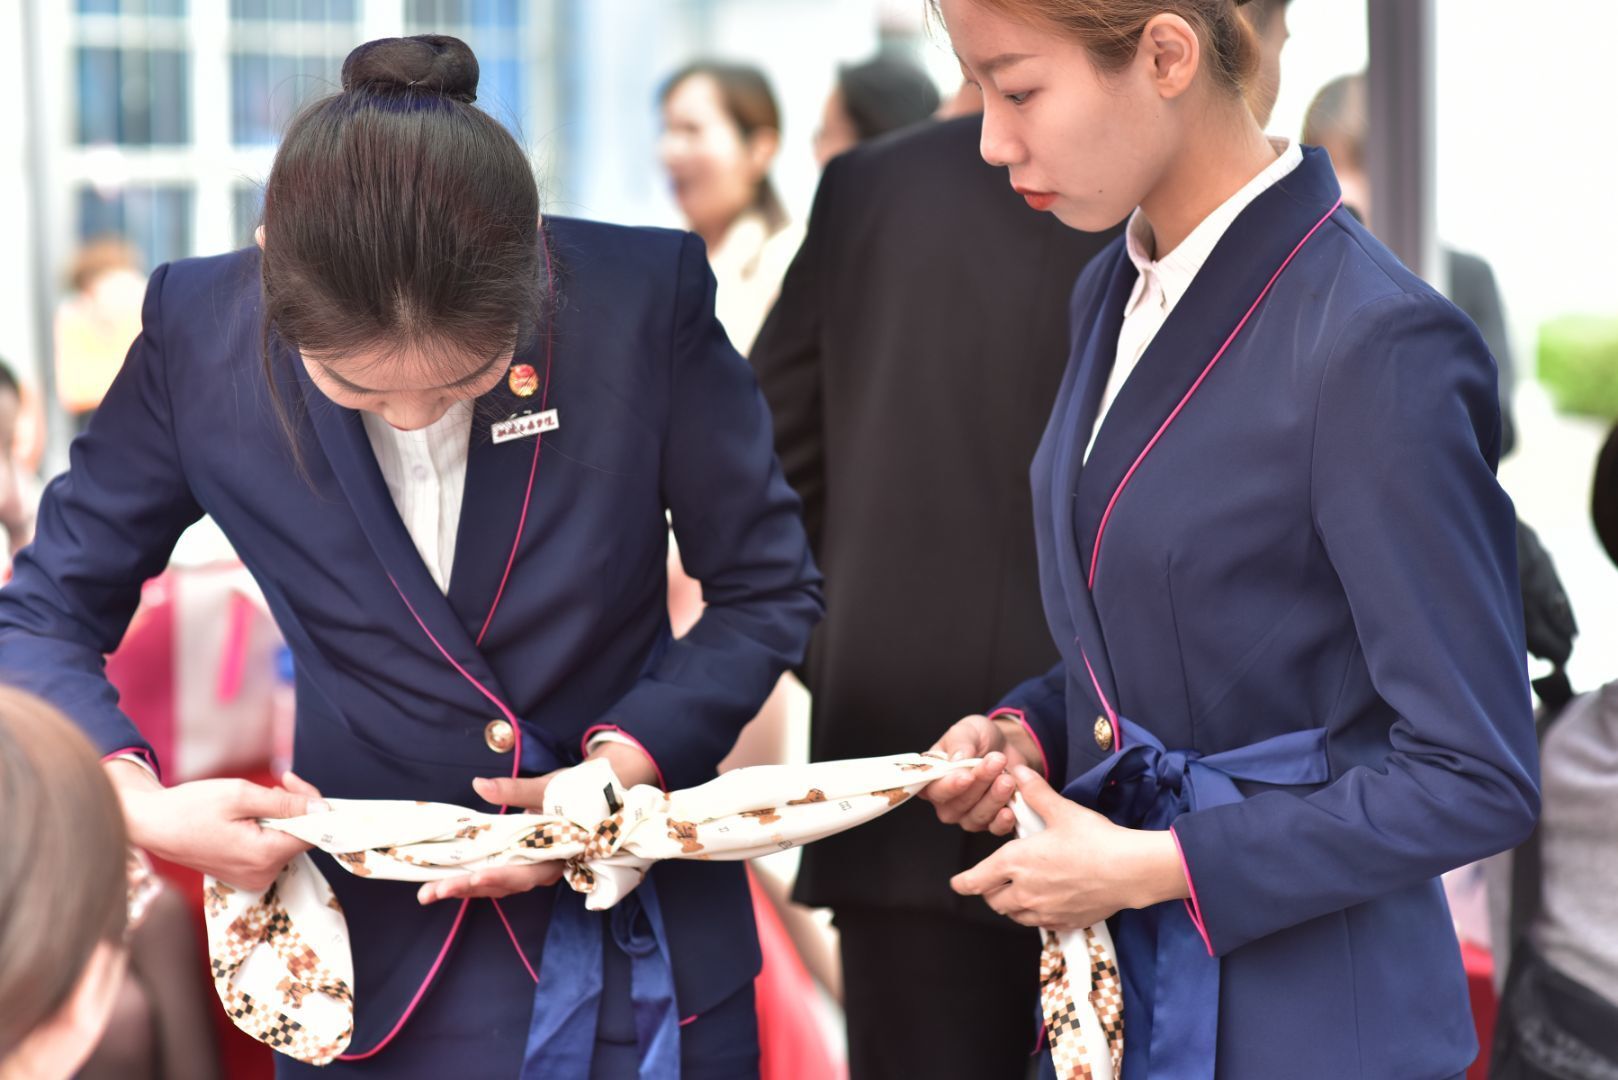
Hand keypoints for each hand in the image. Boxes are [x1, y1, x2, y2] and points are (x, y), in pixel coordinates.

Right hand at [107, 761, 325, 890]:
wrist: (153, 825)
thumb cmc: (191, 807)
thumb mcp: (241, 795)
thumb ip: (285, 803)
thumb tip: (323, 809)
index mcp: (264, 856)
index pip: (312, 832)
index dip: (311, 805)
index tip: (291, 782)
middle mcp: (262, 875)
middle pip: (300, 837)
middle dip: (295, 807)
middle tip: (277, 783)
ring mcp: (253, 879)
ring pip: (286, 842)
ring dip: (281, 816)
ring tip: (256, 799)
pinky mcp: (245, 875)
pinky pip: (270, 850)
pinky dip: (268, 829)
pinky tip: (250, 815)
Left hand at [417, 739, 660, 905]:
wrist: (614, 789)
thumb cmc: (587, 790)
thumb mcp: (552, 787)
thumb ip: (516, 792)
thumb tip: (479, 785)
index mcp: (557, 852)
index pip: (520, 873)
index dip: (492, 879)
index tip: (466, 881)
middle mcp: (547, 866)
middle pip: (504, 885)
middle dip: (465, 889)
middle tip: (428, 894)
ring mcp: (539, 864)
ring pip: (501, 883)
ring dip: (467, 886)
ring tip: (430, 891)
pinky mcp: (532, 857)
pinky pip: (504, 872)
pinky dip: (478, 875)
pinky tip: (452, 876)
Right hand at [918, 714, 1037, 834]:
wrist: (1006, 747)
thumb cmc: (979, 738)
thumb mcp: (968, 730)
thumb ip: (960, 743)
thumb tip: (956, 760)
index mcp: (932, 779)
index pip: (933, 789)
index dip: (949, 786)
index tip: (967, 776)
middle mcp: (946, 802)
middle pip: (957, 804)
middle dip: (979, 784)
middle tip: (997, 762)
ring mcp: (967, 815)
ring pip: (976, 817)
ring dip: (994, 798)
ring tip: (1008, 778)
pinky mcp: (989, 822)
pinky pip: (994, 829)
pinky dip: (1002, 821)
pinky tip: (1010, 810)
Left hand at [950, 765, 1188, 930]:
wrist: (1129, 871)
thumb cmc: (1095, 840)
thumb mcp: (1061, 810)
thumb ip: (1035, 792)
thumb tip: (1018, 772)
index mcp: (1016, 862)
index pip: (976, 880)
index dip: (963, 882)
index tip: (957, 883)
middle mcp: (1024, 891)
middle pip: (993, 900)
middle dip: (990, 890)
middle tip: (996, 880)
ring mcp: (1043, 911)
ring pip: (1014, 914)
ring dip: (1011, 904)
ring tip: (1021, 889)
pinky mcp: (1063, 922)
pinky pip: (1039, 924)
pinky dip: (1036, 914)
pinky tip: (1047, 901)